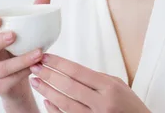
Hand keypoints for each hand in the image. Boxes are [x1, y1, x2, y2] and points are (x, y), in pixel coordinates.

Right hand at [0, 0, 49, 104]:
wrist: (20, 85)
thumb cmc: (20, 54)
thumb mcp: (26, 35)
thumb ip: (33, 15)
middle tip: (13, 35)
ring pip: (1, 67)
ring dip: (20, 60)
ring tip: (38, 53)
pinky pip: (11, 79)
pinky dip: (25, 72)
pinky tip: (37, 67)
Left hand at [29, 54, 149, 112]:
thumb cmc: (130, 105)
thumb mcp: (118, 85)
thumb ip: (97, 78)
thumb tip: (72, 70)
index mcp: (109, 87)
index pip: (78, 71)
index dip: (59, 63)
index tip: (45, 56)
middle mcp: (101, 103)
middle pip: (68, 86)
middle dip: (48, 75)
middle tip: (34, 66)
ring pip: (64, 103)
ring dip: (47, 91)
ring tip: (35, 81)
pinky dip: (54, 109)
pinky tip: (45, 101)